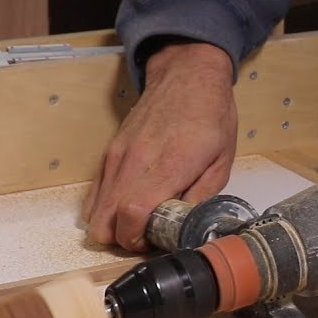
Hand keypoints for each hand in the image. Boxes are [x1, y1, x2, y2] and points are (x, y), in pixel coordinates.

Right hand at [82, 42, 237, 251]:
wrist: (187, 76)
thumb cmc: (210, 116)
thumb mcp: (221, 162)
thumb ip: (201, 199)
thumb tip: (186, 231)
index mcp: (167, 167)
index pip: (132, 216)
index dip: (136, 239)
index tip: (152, 241)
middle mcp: (135, 163)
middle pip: (105, 221)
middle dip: (122, 239)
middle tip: (147, 236)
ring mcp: (117, 157)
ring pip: (95, 211)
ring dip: (112, 225)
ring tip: (139, 221)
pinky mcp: (110, 152)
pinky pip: (95, 192)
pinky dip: (104, 208)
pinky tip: (126, 206)